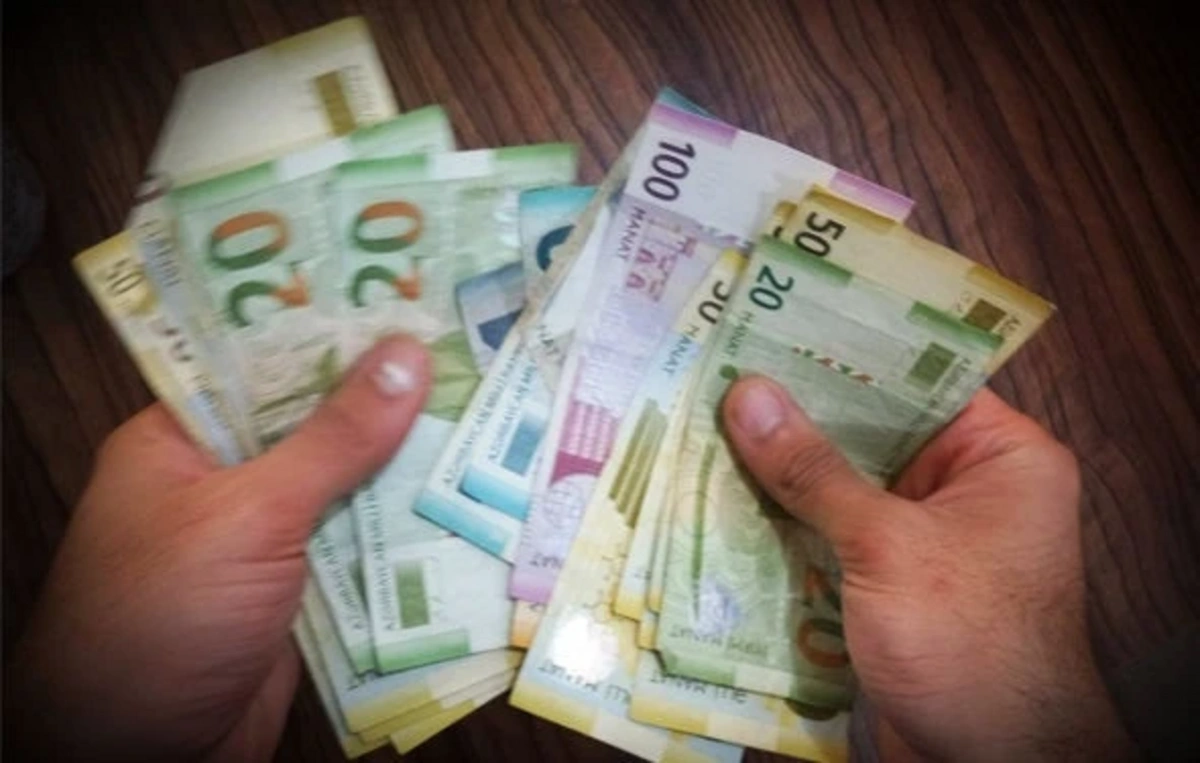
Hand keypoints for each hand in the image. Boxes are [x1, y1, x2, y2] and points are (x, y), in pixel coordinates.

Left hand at [8, 336, 429, 762]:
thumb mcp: (248, 512)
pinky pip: (361, 548)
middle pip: (315, 425)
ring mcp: (264, 541)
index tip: (410, 297)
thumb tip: (407, 356)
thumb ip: (332, 438)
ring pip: (347, 487)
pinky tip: (468, 501)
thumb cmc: (160, 618)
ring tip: (490, 415)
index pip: (263, 363)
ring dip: (407, 467)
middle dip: (387, 400)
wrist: (138, 756)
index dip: (333, 331)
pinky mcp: (300, 594)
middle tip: (470, 352)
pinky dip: (407, 532)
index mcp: (182, 441)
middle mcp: (223, 482)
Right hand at [722, 377, 1135, 761]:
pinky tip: (727, 497)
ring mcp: (928, 539)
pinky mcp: (892, 583)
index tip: (776, 323)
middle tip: (723, 371)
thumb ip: (815, 471)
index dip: (848, 352)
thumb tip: (747, 395)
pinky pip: (836, 534)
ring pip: (847, 486)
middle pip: (875, 433)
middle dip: (802, 414)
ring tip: (709, 424)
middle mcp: (969, 488)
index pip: (920, 379)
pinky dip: (790, 523)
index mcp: (1002, 457)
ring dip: (787, 472)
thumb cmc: (966, 642)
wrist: (990, 762)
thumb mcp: (886, 545)